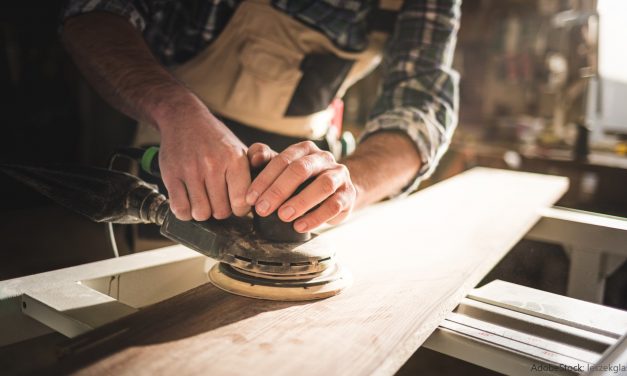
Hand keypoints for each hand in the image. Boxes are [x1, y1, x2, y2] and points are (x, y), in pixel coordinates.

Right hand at [158, 106, 250, 220]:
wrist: (184, 119)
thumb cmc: (216, 140)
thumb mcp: (240, 150)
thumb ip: (253, 172)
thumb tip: (261, 198)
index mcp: (235, 159)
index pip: (242, 202)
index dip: (240, 210)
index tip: (236, 205)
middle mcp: (213, 164)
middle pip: (221, 211)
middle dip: (220, 211)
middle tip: (218, 200)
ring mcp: (190, 170)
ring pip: (201, 213)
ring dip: (203, 212)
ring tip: (204, 201)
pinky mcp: (171, 175)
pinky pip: (180, 209)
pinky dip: (185, 212)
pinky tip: (188, 203)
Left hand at [245, 141, 356, 232]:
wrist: (336, 190)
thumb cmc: (302, 181)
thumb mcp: (282, 168)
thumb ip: (265, 158)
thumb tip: (254, 157)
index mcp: (305, 149)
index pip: (283, 159)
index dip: (265, 179)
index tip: (250, 198)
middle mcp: (324, 158)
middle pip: (302, 169)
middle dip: (279, 190)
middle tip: (262, 209)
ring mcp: (339, 175)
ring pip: (323, 185)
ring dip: (301, 202)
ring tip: (283, 216)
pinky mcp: (348, 194)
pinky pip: (334, 205)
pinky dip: (316, 217)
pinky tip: (300, 226)